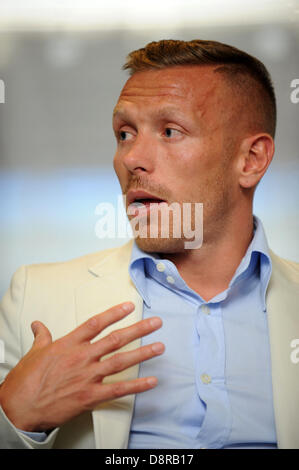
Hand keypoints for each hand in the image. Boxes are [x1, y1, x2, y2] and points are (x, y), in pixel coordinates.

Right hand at [0, 302, 163, 431]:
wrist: (20, 407)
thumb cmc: (26, 381)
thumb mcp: (34, 353)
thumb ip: (42, 336)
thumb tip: (38, 325)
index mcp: (69, 344)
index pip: (96, 323)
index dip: (115, 313)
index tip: (130, 306)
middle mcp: (82, 357)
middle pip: (116, 339)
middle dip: (138, 329)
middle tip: (156, 322)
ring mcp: (88, 376)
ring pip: (121, 360)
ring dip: (143, 353)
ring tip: (160, 346)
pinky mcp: (91, 396)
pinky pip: (118, 389)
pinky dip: (137, 386)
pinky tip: (151, 381)